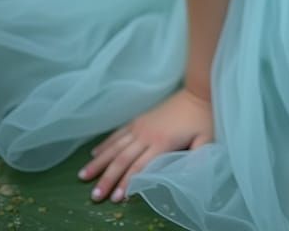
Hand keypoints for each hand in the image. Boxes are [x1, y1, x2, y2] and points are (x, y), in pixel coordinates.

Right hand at [78, 86, 213, 203]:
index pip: (140, 167)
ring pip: (115, 146)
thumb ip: (196, 159)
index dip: (127, 183)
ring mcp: (141, 125)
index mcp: (162, 142)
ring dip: (99, 162)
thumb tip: (187, 177)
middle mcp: (147, 134)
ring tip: (83, 175)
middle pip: (122, 160)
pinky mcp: (139, 119)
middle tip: (94, 196)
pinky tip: (94, 153)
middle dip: (107, 178)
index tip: (115, 198)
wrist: (199, 91)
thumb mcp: (206, 140)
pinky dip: (105, 143)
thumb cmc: (204, 118)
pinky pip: (118, 133)